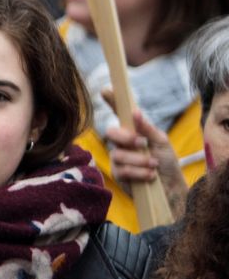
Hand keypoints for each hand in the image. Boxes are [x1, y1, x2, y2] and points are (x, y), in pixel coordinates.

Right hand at [100, 89, 188, 216]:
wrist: (171, 188)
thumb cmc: (167, 163)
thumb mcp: (162, 143)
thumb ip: (148, 129)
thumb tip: (135, 112)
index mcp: (133, 130)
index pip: (119, 112)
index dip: (111, 101)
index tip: (106, 90)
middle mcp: (122, 142)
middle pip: (110, 132)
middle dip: (127, 138)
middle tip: (143, 144)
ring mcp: (118, 157)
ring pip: (118, 154)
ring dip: (139, 160)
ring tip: (154, 165)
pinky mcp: (118, 174)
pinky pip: (122, 170)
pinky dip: (139, 172)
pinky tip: (150, 176)